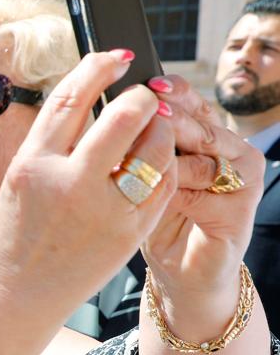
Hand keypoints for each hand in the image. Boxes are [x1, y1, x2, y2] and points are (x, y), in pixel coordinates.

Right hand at [0, 50, 176, 324]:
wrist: (9, 300)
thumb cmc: (12, 239)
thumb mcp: (19, 182)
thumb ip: (54, 146)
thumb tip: (93, 106)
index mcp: (31, 163)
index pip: (71, 97)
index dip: (98, 67)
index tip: (116, 56)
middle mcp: (65, 182)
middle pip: (122, 115)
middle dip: (140, 98)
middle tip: (143, 96)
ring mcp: (100, 209)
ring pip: (151, 149)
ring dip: (159, 129)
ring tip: (153, 129)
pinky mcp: (127, 234)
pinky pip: (161, 186)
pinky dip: (164, 166)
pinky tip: (156, 163)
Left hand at [141, 75, 264, 294]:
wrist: (176, 273)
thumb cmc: (151, 220)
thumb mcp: (139, 177)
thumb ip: (136, 146)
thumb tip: (111, 109)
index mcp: (202, 136)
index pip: (189, 102)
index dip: (171, 91)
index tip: (146, 81)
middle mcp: (227, 150)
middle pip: (200, 121)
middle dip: (173, 114)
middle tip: (151, 106)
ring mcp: (240, 177)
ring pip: (207, 148)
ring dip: (174, 150)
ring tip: (150, 148)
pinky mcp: (242, 205)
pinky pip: (208, 186)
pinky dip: (181, 186)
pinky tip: (161, 188)